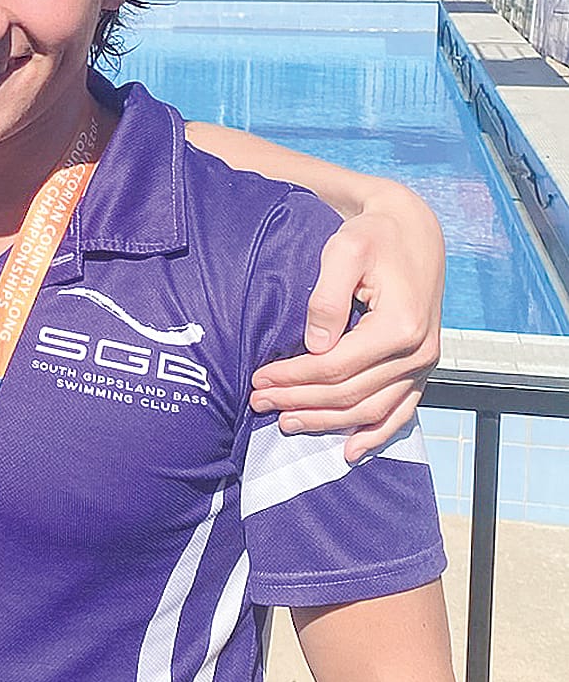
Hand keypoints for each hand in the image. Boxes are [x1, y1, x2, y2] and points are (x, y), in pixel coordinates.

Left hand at [251, 195, 443, 461]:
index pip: (334, 368)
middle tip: (259, 402)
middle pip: (349, 394)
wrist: (413, 230)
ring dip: (326, 422)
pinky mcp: (422, 367)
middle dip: (300, 402)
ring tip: (286, 422)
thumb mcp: (344, 251)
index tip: (258, 378)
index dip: (293, 378)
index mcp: (400, 326)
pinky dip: (376, 435)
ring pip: (371, 411)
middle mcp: (418, 352)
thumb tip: (314, 346)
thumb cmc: (373, 236)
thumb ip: (326, 298)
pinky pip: (401, 411)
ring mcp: (423, 364)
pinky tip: (349, 451)